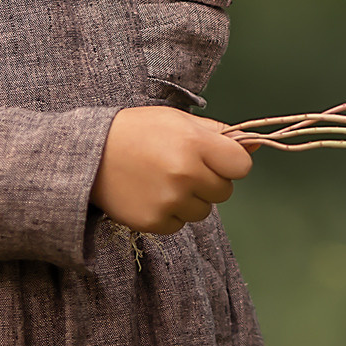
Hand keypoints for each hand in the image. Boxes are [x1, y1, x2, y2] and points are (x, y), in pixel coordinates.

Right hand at [92, 106, 253, 233]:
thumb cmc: (138, 131)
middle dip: (209, 181)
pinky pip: (179, 225)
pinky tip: (151, 194)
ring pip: (203, 211)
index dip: (230, 163)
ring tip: (164, 181)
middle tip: (182, 167)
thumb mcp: (179, 120)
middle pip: (224, 191)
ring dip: (191, 200)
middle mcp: (186, 174)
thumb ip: (219, 133)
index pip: (241, 166)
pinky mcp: (154, 221)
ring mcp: (170, 200)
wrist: (90, 154)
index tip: (215, 159)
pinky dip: (170, 214)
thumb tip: (255, 144)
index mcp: (195, 143)